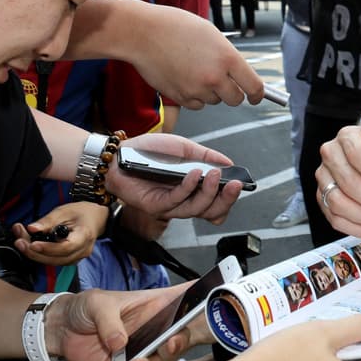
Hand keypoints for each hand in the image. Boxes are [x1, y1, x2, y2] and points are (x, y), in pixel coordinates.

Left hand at [12, 202, 104, 264]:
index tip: (32, 243)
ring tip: (21, 241)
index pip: (65, 248)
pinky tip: (30, 245)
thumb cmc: (82, 213)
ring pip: (53, 262)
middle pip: (56, 259)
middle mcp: (82, 251)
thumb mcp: (65, 211)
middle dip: (35, 253)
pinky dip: (40, 254)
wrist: (95, 218)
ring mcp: (77, 257)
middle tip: (19, 241)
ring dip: (35, 254)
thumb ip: (48, 221)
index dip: (48, 248)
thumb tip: (31, 228)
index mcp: (84, 237)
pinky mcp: (70, 259)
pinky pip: (54, 260)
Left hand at [52, 283, 198, 360]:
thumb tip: (120, 342)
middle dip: (173, 349)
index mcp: (152, 308)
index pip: (180, 308)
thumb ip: (110, 320)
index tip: (194, 318)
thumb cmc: (84, 307)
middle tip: (167, 348)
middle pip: (172, 344)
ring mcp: (137, 353)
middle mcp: (150, 332)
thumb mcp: (97, 303)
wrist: (60, 328)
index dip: (193, 313)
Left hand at [111, 133, 244, 223]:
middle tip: (234, 184)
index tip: (239, 184)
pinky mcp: (154, 206)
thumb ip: (207, 156)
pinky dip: (187, 187)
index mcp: (192, 190)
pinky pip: (175, 201)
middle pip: (210, 212)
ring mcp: (169, 206)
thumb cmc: (150, 152)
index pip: (215, 205)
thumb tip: (228, 164)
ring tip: (213, 174)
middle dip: (225, 199)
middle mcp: (182, 201)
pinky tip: (194, 174)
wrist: (122, 153)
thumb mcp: (184, 148)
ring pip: (195, 209)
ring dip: (208, 192)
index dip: (228, 199)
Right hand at [128, 6, 263, 106]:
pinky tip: (184, 78)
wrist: (142, 33)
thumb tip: (238, 74)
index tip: (257, 97)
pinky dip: (194, 97)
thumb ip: (227, 56)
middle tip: (224, 82)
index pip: (254, 86)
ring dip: (210, 92)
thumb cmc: (175, 27)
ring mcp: (196, 90)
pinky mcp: (180, 98)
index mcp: (227, 58)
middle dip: (233, 93)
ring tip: (194, 69)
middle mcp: (214, 77)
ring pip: (214, 101)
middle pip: (235, 99)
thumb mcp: (211, 35)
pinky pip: (196, 105)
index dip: (258, 95)